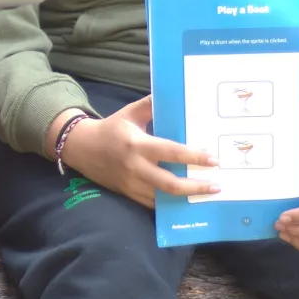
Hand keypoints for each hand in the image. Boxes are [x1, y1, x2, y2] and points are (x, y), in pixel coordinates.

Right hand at [47, 97, 220, 208]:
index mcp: (138, 145)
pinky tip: (186, 204)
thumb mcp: (130, 113)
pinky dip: (170, 206)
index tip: (213, 160)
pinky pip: (152, 204)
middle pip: (169, 184)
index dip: (193, 157)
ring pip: (162, 198)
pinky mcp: (128, 194)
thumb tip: (174, 91)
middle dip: (195, 187)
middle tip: (216, 186)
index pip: (171, 153)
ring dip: (186, 199)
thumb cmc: (111, 128)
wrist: (82, 148)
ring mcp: (131, 184)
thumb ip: (152, 104)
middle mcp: (135, 167)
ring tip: (206, 197)